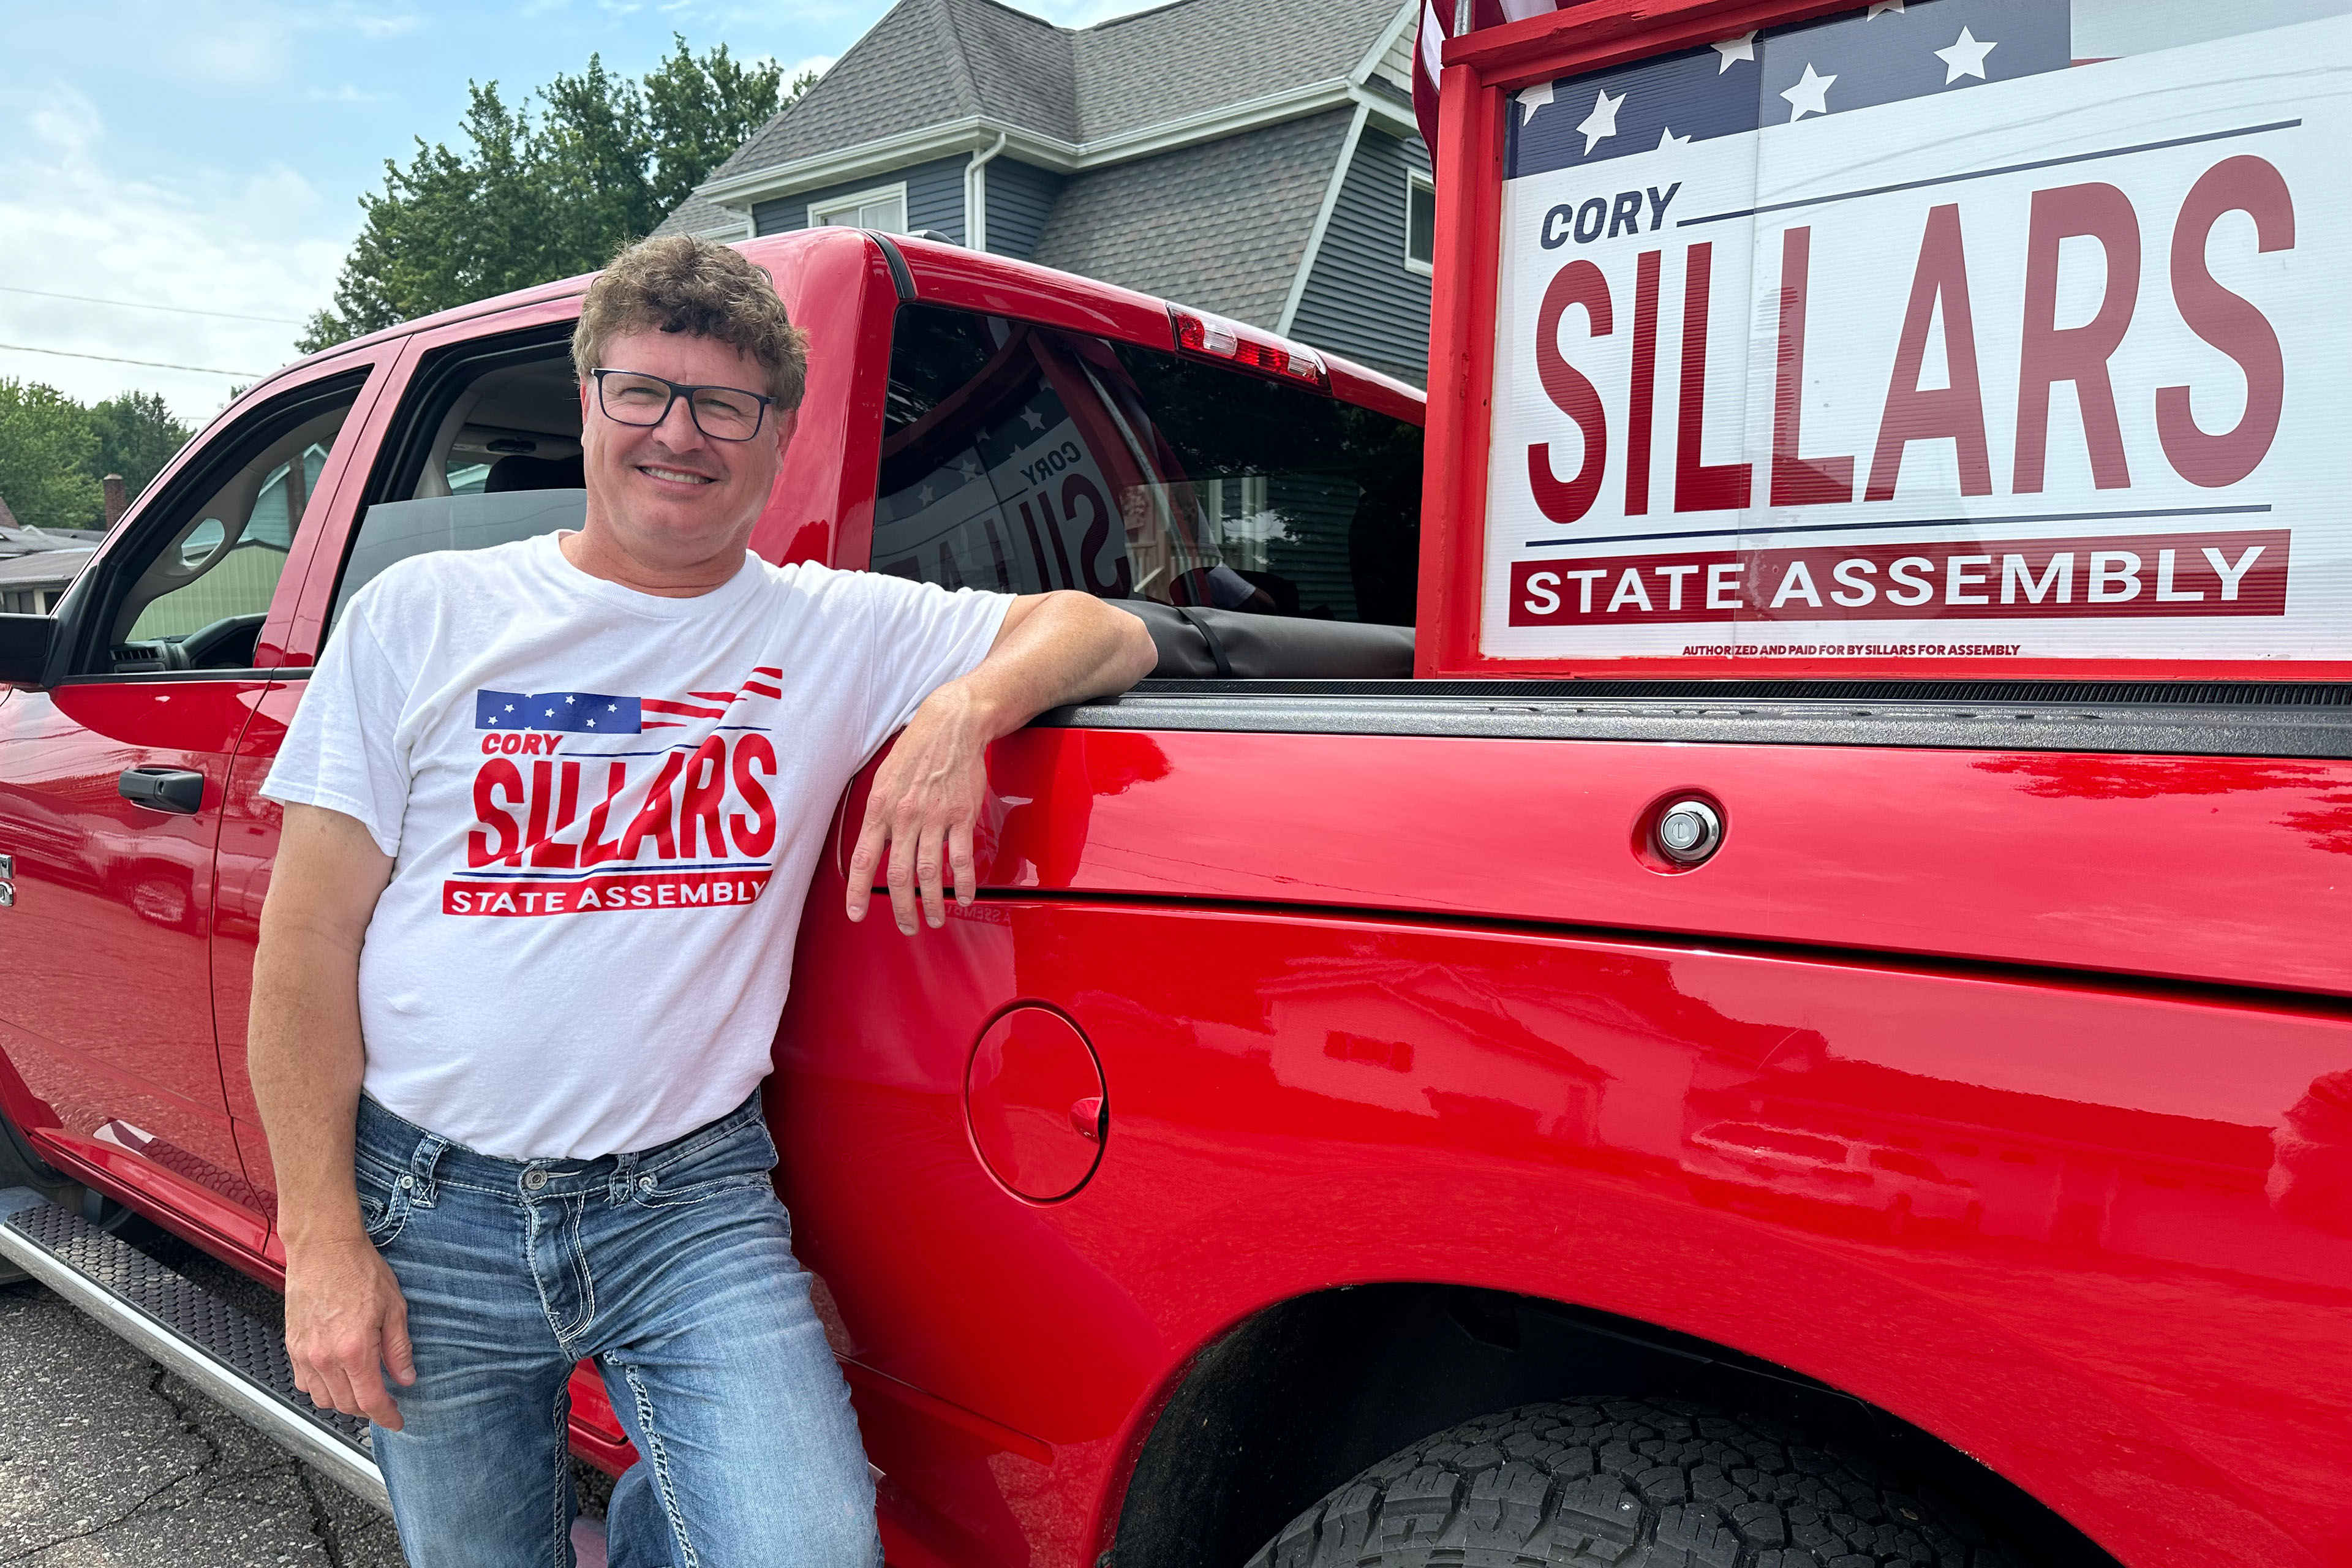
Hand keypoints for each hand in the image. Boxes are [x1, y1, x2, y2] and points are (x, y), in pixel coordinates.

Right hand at [284, 1234, 414, 1429]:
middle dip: (369, 1410)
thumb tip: (406, 1378)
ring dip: (344, 1401)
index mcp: (355, 1349)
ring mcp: (305, 1353)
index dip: (386, 1417)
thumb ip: (399, 1349)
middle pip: (346, 1405)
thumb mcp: (394, 1307)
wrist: (324, 1249)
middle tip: (385, 1402)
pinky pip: (304, 1382)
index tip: (397, 1421)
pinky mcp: (292, 1346)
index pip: (370, 1400)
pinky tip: (337, 1375)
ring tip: (362, 1388)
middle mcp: (325, 1357)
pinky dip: (321, 1388)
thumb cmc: (360, 1270)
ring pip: (323, 1399)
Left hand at [847, 681, 992, 932]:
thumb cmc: (916, 751)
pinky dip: (962, 883)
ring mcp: (935, 817)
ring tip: (935, 919)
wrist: (951, 726)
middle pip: (899, 875)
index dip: (858, 891)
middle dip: (902, 909)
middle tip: (907, 926)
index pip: (864, 858)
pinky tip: (963, 897)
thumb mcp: (884, 778)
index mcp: (880, 807)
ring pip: (929, 873)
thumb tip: (875, 846)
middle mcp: (905, 815)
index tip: (856, 913)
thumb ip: (879, 815)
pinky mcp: (962, 816)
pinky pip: (961, 858)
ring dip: (932, 904)